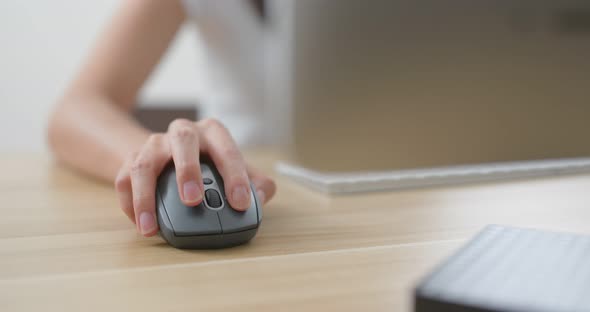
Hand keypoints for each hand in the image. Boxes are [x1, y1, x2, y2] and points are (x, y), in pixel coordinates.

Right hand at [114, 118, 276, 236]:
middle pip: (183, 140)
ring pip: (144, 163)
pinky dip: (129, 204)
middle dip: (187, 171)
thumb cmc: (211, 165)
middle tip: (193, 201)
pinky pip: (123, 179)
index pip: (227, 149)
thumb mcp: (238, 170)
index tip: (240, 203)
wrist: (172, 154)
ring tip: (152, 226)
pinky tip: (140, 224)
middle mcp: (183, 133)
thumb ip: (256, 184)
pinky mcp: (131, 159)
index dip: (235, 176)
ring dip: (146, 195)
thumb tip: (260, 198)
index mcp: (213, 133)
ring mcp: (154, 145)